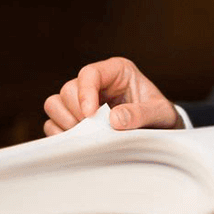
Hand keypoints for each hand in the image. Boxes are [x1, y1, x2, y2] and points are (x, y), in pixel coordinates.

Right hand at [43, 56, 183, 135]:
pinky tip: (80, 142)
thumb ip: (141, 114)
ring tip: (89, 136)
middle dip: (77, 112)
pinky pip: (53, 123)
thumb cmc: (160, 116)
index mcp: (117, 71)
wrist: (160, 130)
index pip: (90, 73)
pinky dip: (61, 134)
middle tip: (95, 130)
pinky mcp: (74, 117)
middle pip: (69, 89)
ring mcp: (83, 100)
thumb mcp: (159, 113)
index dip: (86, 93)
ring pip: (55, 103)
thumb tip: (114, 120)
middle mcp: (97, 83)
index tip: (91, 115)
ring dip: (66, 123)